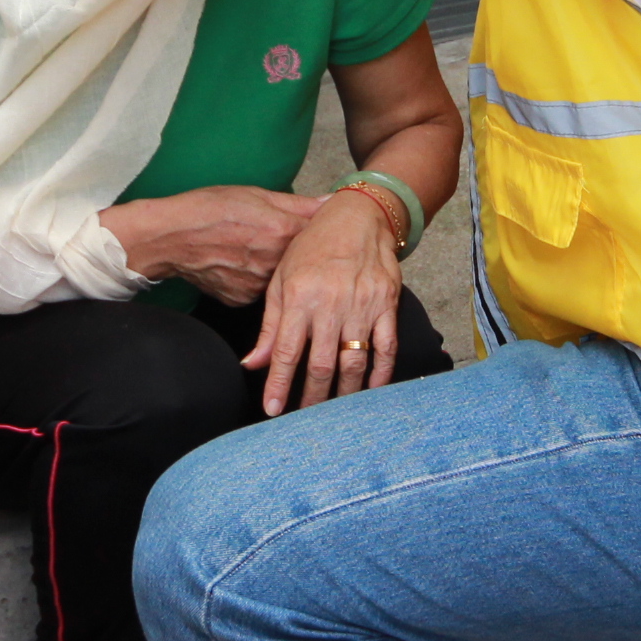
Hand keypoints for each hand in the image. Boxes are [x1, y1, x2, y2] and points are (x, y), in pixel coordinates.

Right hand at [104, 184, 322, 306]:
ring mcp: (258, 287)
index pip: (321, 237)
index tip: (317, 228)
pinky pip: (259, 291)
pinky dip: (254, 279)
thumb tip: (333, 200)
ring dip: (274, 266)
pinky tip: (239, 264)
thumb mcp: (257, 194)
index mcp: (282, 232)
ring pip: (280, 278)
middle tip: (274, 236)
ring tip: (252, 249)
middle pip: (302, 262)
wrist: (168, 238)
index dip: (320, 232)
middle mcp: (275, 264)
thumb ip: (300, 203)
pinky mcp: (242, 301)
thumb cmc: (208, 209)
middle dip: (296, 251)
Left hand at [246, 188, 404, 414]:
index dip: (279, 385)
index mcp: (300, 297)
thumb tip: (254, 364)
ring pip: (353, 363)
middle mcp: (331, 304)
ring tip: (334, 415)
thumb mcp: (282, 280)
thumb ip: (271, 326)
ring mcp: (362, 306)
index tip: (272, 411)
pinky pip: (386, 348)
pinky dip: (380, 375)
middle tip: (304, 422)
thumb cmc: (313, 247)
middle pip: (321, 364)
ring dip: (344, 395)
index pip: (287, 352)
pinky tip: (370, 393)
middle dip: (311, 398)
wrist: (358, 217)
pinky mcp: (387, 305)